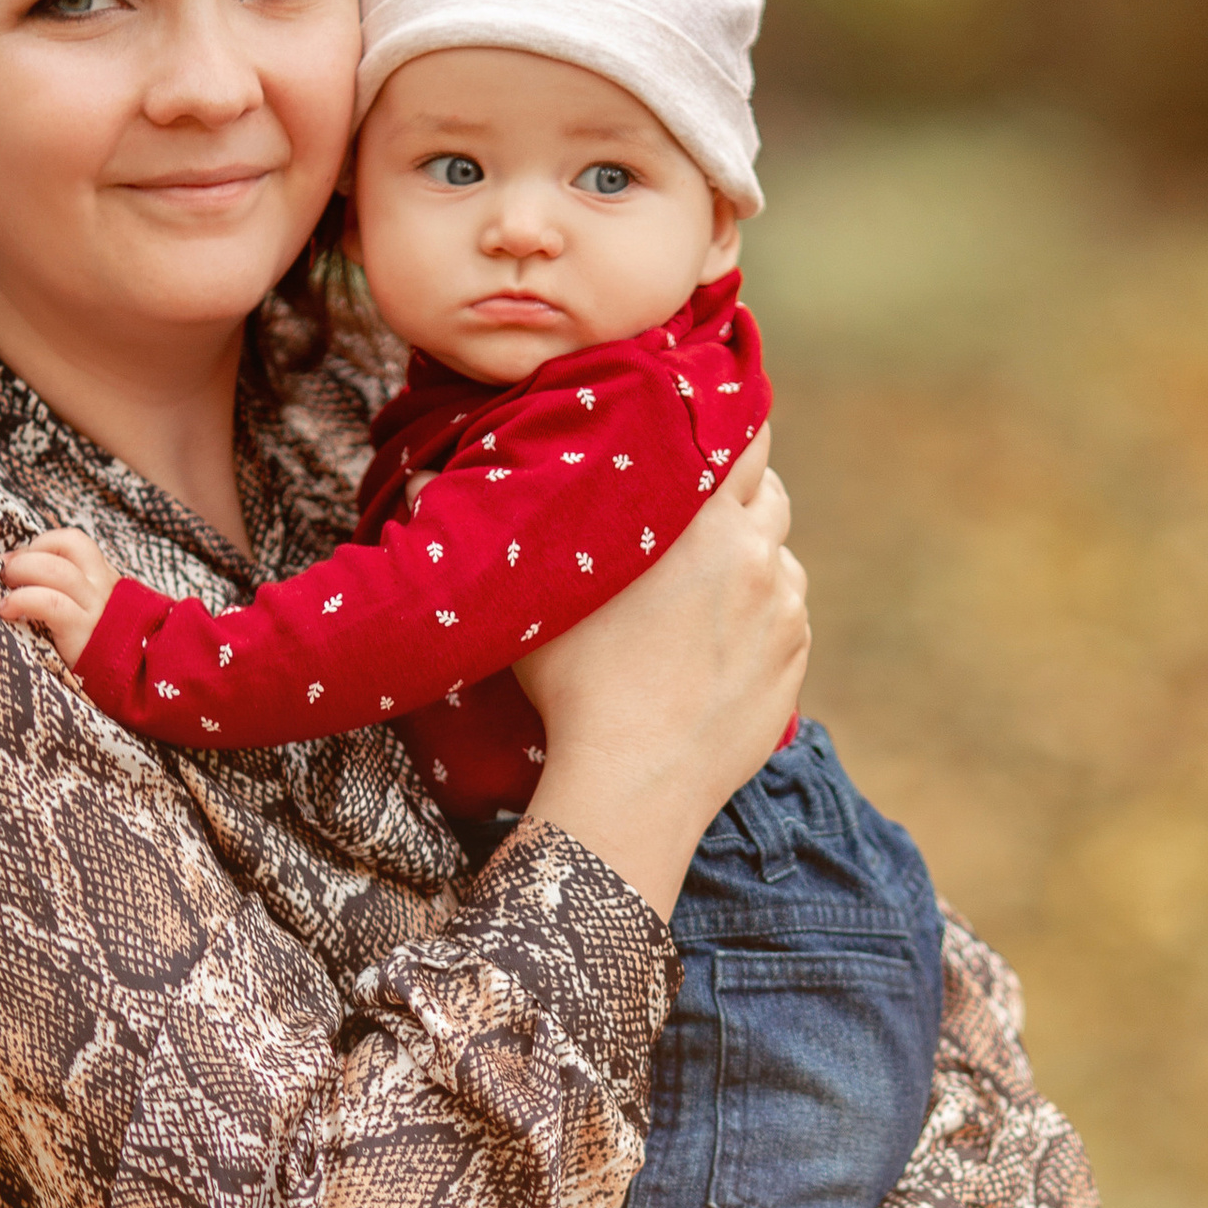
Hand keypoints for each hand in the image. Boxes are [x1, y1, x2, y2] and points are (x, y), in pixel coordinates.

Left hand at [0, 524, 121, 665]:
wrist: (136, 684)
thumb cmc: (100, 650)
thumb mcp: (93, 613)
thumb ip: (70, 594)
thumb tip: (19, 572)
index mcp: (104, 579)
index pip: (73, 542)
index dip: (41, 544)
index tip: (19, 560)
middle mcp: (102, 587)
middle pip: (63, 548)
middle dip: (25, 555)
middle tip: (5, 574)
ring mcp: (94, 607)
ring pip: (54, 569)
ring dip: (20, 571)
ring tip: (4, 593)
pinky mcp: (82, 630)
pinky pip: (49, 602)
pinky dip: (21, 599)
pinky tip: (7, 610)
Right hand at [513, 433, 808, 916]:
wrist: (633, 783)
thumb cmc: (572, 688)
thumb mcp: (526, 600)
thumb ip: (490, 526)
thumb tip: (413, 477)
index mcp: (699, 516)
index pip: (742, 433)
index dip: (726, 425)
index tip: (704, 430)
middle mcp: (755, 550)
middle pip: (769, 490)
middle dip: (738, 495)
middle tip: (694, 514)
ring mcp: (783, 608)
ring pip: (779, 554)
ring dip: (751, 557)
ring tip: (701, 587)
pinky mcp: (793, 659)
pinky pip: (786, 616)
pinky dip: (760, 616)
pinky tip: (714, 641)